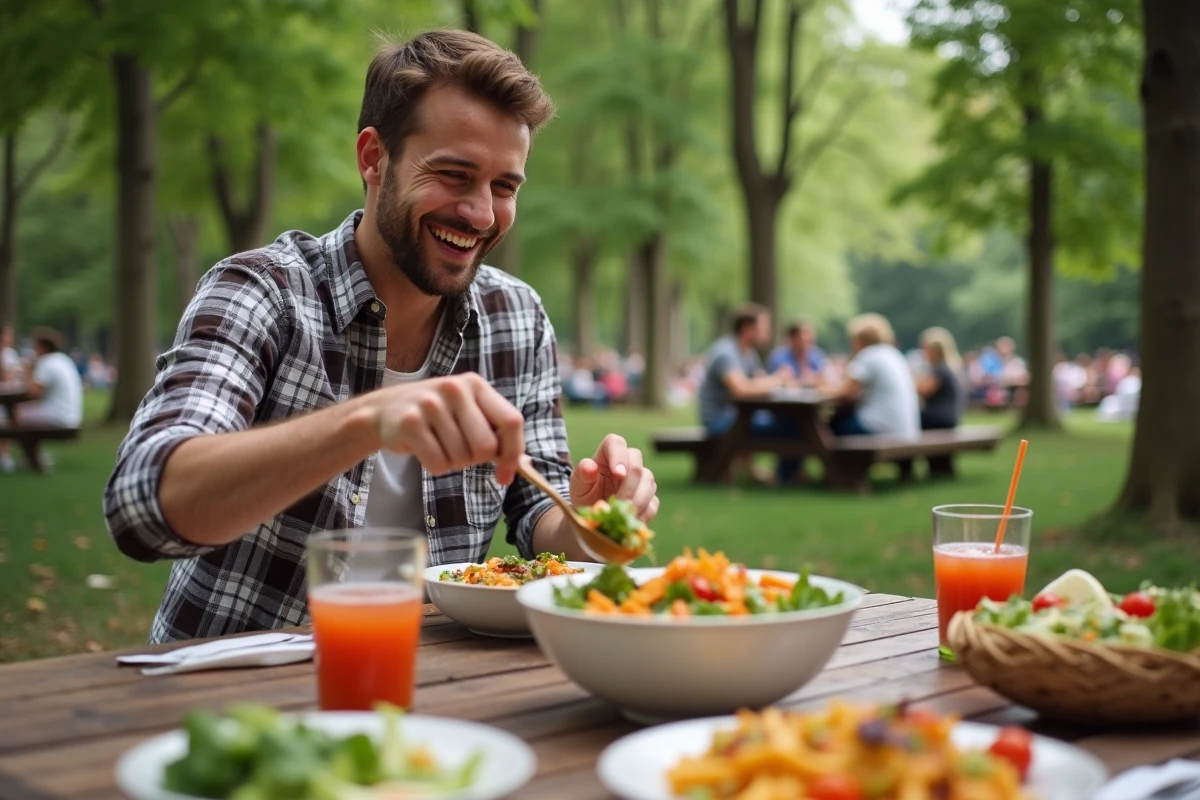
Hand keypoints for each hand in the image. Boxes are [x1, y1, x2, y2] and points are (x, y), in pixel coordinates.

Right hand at [370, 373, 524, 483]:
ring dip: (452, 462)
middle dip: (475, 459)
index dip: (514, 453)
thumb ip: (494, 431)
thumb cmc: (435, 416)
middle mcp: (455, 389)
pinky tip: (423, 449)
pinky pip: (439, 464)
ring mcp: (431, 404)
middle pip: (486, 447)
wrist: (383, 411)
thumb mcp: (466, 411)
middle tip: (458, 450)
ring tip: (437, 444)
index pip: (511, 421)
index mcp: (475, 385)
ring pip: (462, 458)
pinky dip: (435, 466)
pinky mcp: (410, 424)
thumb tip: (524, 465)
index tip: (505, 475)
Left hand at [570, 434, 658, 521]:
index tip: (618, 474)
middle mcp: (627, 462)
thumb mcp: (577, 486)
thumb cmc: (584, 496)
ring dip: (637, 501)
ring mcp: (640, 480)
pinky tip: (630, 520)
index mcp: (607, 454)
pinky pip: (653, 502)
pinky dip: (643, 513)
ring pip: (649, 482)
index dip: (619, 456)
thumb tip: (590, 466)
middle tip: (618, 504)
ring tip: (623, 514)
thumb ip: (582, 474)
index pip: (616, 443)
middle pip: (637, 465)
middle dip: (628, 487)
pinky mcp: (649, 498)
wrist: (594, 517)